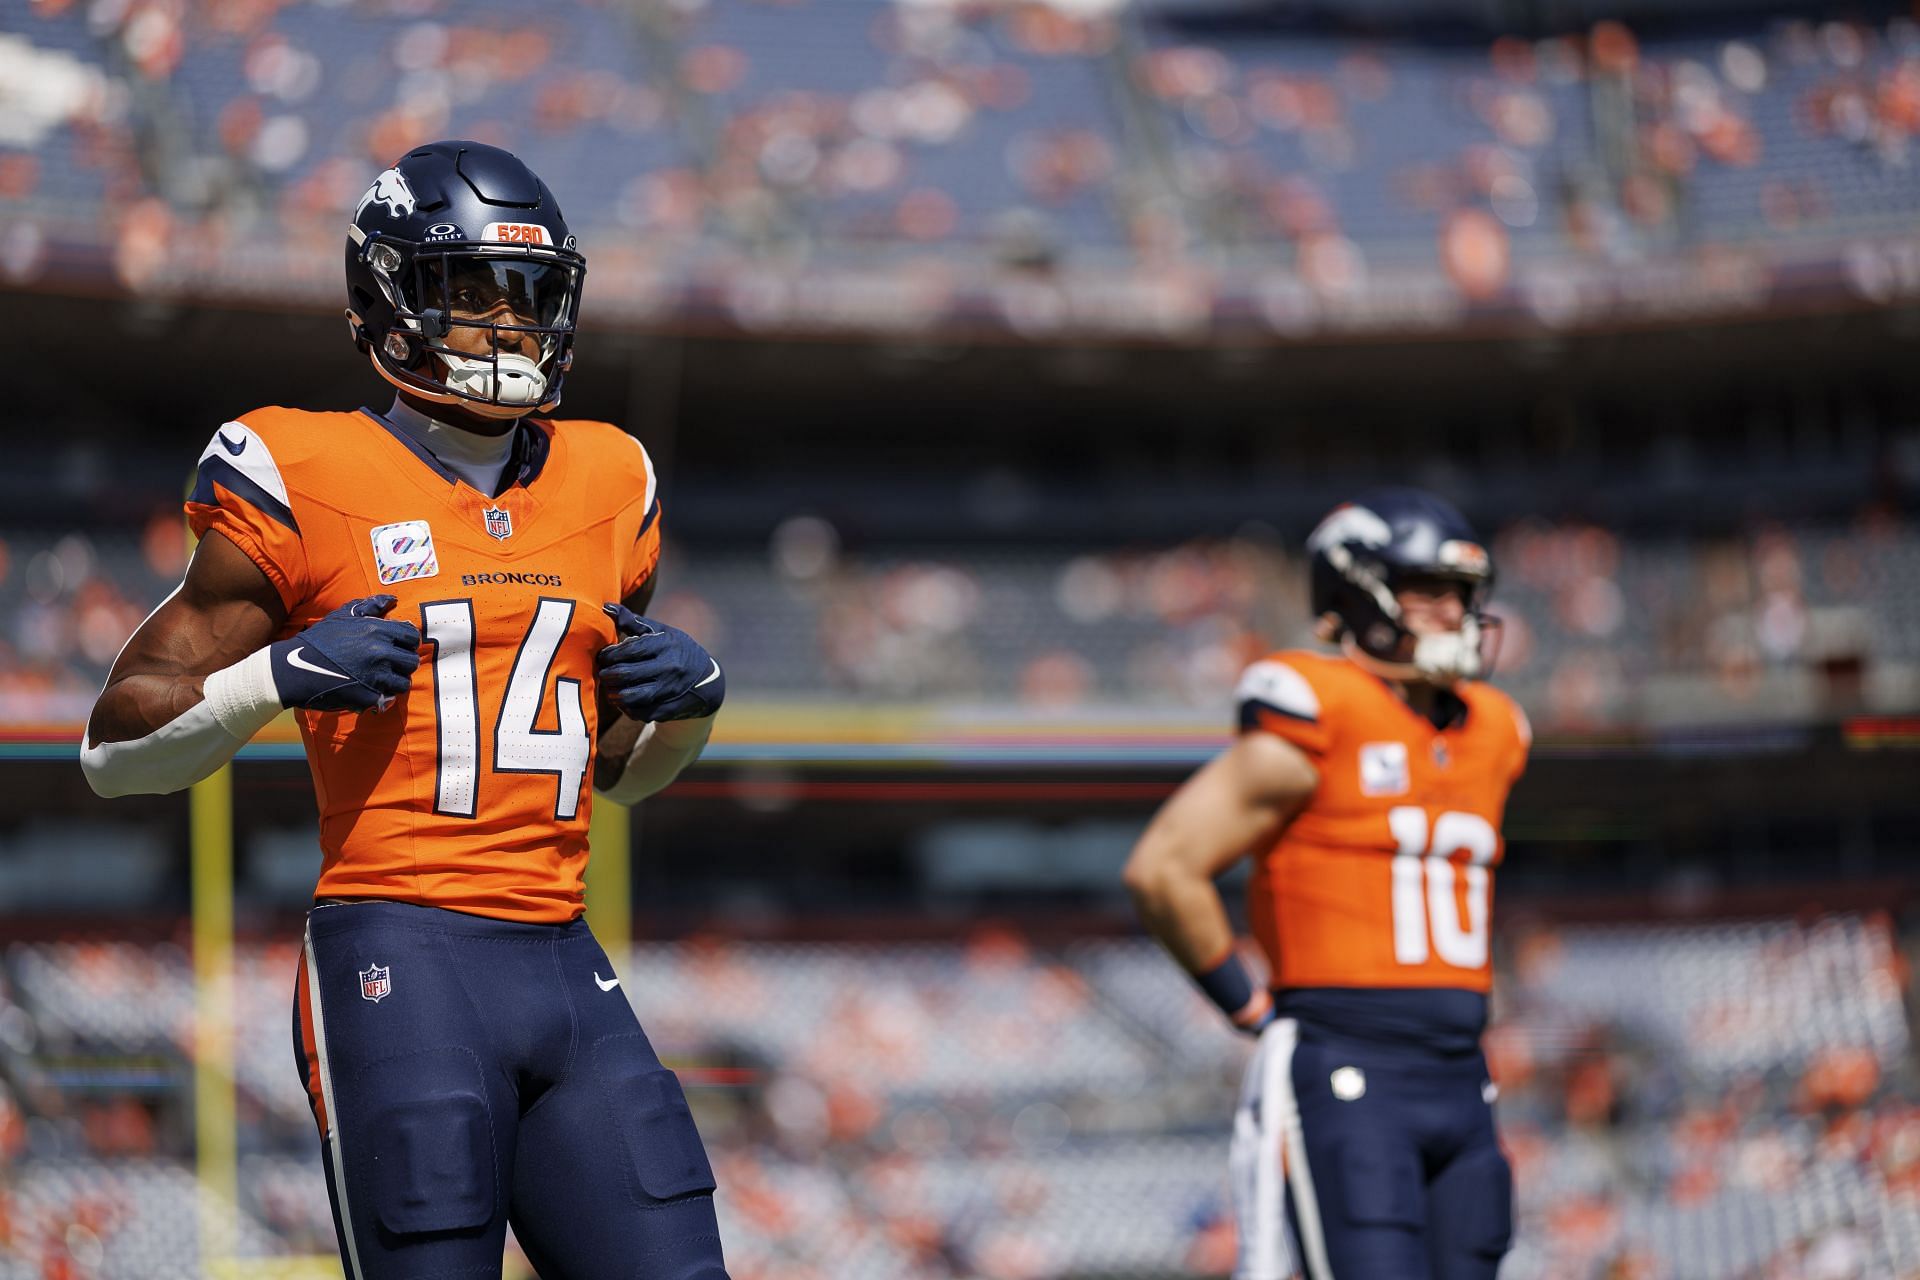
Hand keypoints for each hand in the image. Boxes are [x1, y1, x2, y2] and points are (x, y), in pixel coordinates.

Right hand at [268, 595, 420, 711]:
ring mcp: (375, 676)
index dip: (406, 643)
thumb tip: (392, 600)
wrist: (293, 669)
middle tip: (388, 666)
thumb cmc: (318, 641)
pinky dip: (380, 697)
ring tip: (380, 680)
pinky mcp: (368, 696)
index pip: (412, 637)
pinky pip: (387, 699)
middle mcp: (380, 652)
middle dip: (402, 664)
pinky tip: (368, 691)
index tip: (396, 647)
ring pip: (403, 683)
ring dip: (394, 682)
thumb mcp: (341, 616)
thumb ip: (369, 606)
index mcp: (376, 630)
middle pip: (411, 661)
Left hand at [597, 604, 724, 722]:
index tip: (602, 656)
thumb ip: (632, 621)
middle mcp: (669, 667)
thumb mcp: (661, 632)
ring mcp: (670, 690)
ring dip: (614, 694)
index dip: (608, 655)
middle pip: (625, 674)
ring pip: (631, 697)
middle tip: (603, 673)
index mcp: (665, 645)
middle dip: (607, 674)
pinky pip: (641, 713)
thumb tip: (606, 606)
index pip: (628, 650)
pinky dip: (627, 709)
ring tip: (610, 688)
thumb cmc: (676, 650)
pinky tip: (623, 701)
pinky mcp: (669, 709)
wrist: (708, 680)